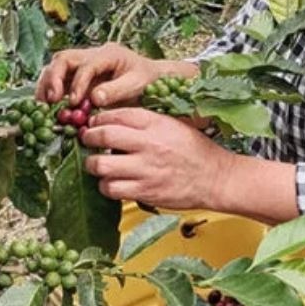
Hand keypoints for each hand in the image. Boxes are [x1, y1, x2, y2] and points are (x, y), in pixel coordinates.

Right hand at [35, 43, 160, 107]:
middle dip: (54, 78)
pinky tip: (48, 107)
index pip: (86, 64)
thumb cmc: (147, 80)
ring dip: (47, 84)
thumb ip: (117, 90)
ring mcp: (82, 64)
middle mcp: (92, 55)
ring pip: (56, 66)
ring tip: (44, 105)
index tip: (74, 102)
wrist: (152, 79)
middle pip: (64, 58)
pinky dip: (49, 91)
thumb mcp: (138, 84)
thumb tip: (94, 98)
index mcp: (108, 54)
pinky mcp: (77, 76)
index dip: (78, 83)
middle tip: (51, 100)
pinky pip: (58, 78)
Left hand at [81, 108, 233, 209]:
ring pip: (101, 165)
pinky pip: (112, 189)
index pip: (117, 114)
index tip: (94, 123)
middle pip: (103, 135)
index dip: (99, 118)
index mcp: (156, 123)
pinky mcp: (145, 191)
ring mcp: (145, 169)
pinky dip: (106, 186)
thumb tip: (116, 120)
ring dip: (93, 165)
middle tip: (88, 140)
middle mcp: (148, 144)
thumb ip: (146, 122)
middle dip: (89, 137)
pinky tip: (111, 183)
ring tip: (96, 164)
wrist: (216, 178)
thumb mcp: (174, 125)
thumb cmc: (196, 150)